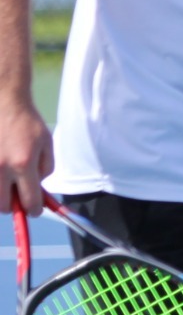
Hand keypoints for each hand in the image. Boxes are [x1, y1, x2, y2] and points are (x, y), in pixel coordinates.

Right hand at [0, 98, 51, 215]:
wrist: (4, 104)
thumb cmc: (27, 124)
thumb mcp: (47, 143)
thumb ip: (45, 169)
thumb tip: (38, 188)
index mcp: (24, 164)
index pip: (29, 201)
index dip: (34, 210)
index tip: (35, 210)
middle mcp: (2, 169)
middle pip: (5, 207)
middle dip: (14, 205)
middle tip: (18, 195)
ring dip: (1, 196)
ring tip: (7, 181)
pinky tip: (1, 170)